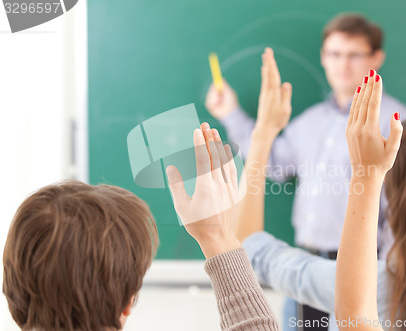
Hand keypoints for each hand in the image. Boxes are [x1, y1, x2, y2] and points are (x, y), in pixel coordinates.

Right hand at [166, 122, 239, 258]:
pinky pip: (232, 170)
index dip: (199, 143)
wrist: (219, 239)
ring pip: (225, 161)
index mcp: (204, 187)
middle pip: (214, 156)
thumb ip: (176, 186)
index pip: (201, 159)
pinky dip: (229, 158)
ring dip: (219, 145)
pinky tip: (226, 150)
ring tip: (214, 132)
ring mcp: (228, 187)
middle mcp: (218, 184)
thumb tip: (171, 167)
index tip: (196, 131)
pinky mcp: (234, 191)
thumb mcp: (181, 207)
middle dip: (209, 139)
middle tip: (205, 125)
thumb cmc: (197, 225)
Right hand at [205, 80, 239, 119]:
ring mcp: (212, 100)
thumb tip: (221, 78)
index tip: (215, 82)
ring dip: (214, 97)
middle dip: (215, 91)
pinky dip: (213, 102)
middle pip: (211, 89)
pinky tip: (217, 105)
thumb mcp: (229, 92)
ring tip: (220, 101)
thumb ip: (225, 85)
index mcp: (221, 91)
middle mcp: (216, 95)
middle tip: (220, 94)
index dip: (215, 83)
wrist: (229, 112)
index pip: (215, 85)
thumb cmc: (231, 102)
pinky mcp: (209, 105)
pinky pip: (208, 100)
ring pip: (209, 94)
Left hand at [254, 48, 291, 136]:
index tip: (270, 54)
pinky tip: (265, 70)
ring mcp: (264, 94)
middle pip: (268, 73)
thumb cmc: (277, 120)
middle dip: (268, 61)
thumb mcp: (285, 109)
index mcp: (274, 94)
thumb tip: (286, 83)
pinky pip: (265, 82)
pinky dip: (265, 74)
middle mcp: (268, 92)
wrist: (265, 129)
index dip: (272, 64)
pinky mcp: (263, 97)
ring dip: (266, 66)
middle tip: (267, 50)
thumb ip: (286, 96)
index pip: (273, 76)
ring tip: (266, 57)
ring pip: (266, 77)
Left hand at [346, 70, 402, 180]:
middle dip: (369, 86)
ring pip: (357, 106)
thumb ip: (397, 132)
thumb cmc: (382, 163)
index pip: (373, 105)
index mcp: (370, 131)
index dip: (376, 90)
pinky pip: (352, 112)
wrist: (364, 174)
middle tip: (372, 72)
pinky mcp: (349, 131)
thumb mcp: (394, 149)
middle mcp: (359, 128)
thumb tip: (396, 115)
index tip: (378, 77)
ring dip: (362, 91)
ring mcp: (352, 129)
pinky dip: (356, 101)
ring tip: (367, 78)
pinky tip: (360, 93)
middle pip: (365, 102)